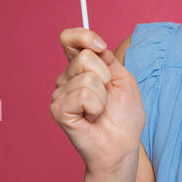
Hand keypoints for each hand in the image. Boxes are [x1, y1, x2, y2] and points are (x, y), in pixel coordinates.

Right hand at [50, 27, 144, 176]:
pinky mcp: (58, 110)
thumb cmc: (123, 116)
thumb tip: (95, 46)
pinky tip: (91, 118)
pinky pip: (82, 95)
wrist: (122, 145)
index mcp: (81, 68)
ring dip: (103, 97)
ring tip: (99, 112)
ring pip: (87, 78)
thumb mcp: (123, 79)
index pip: (69, 40)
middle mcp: (66, 79)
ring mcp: (60, 94)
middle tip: (107, 98)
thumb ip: (107, 59)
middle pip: (85, 58)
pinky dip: (95, 107)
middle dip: (106, 77)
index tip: (101, 47)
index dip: (83, 36)